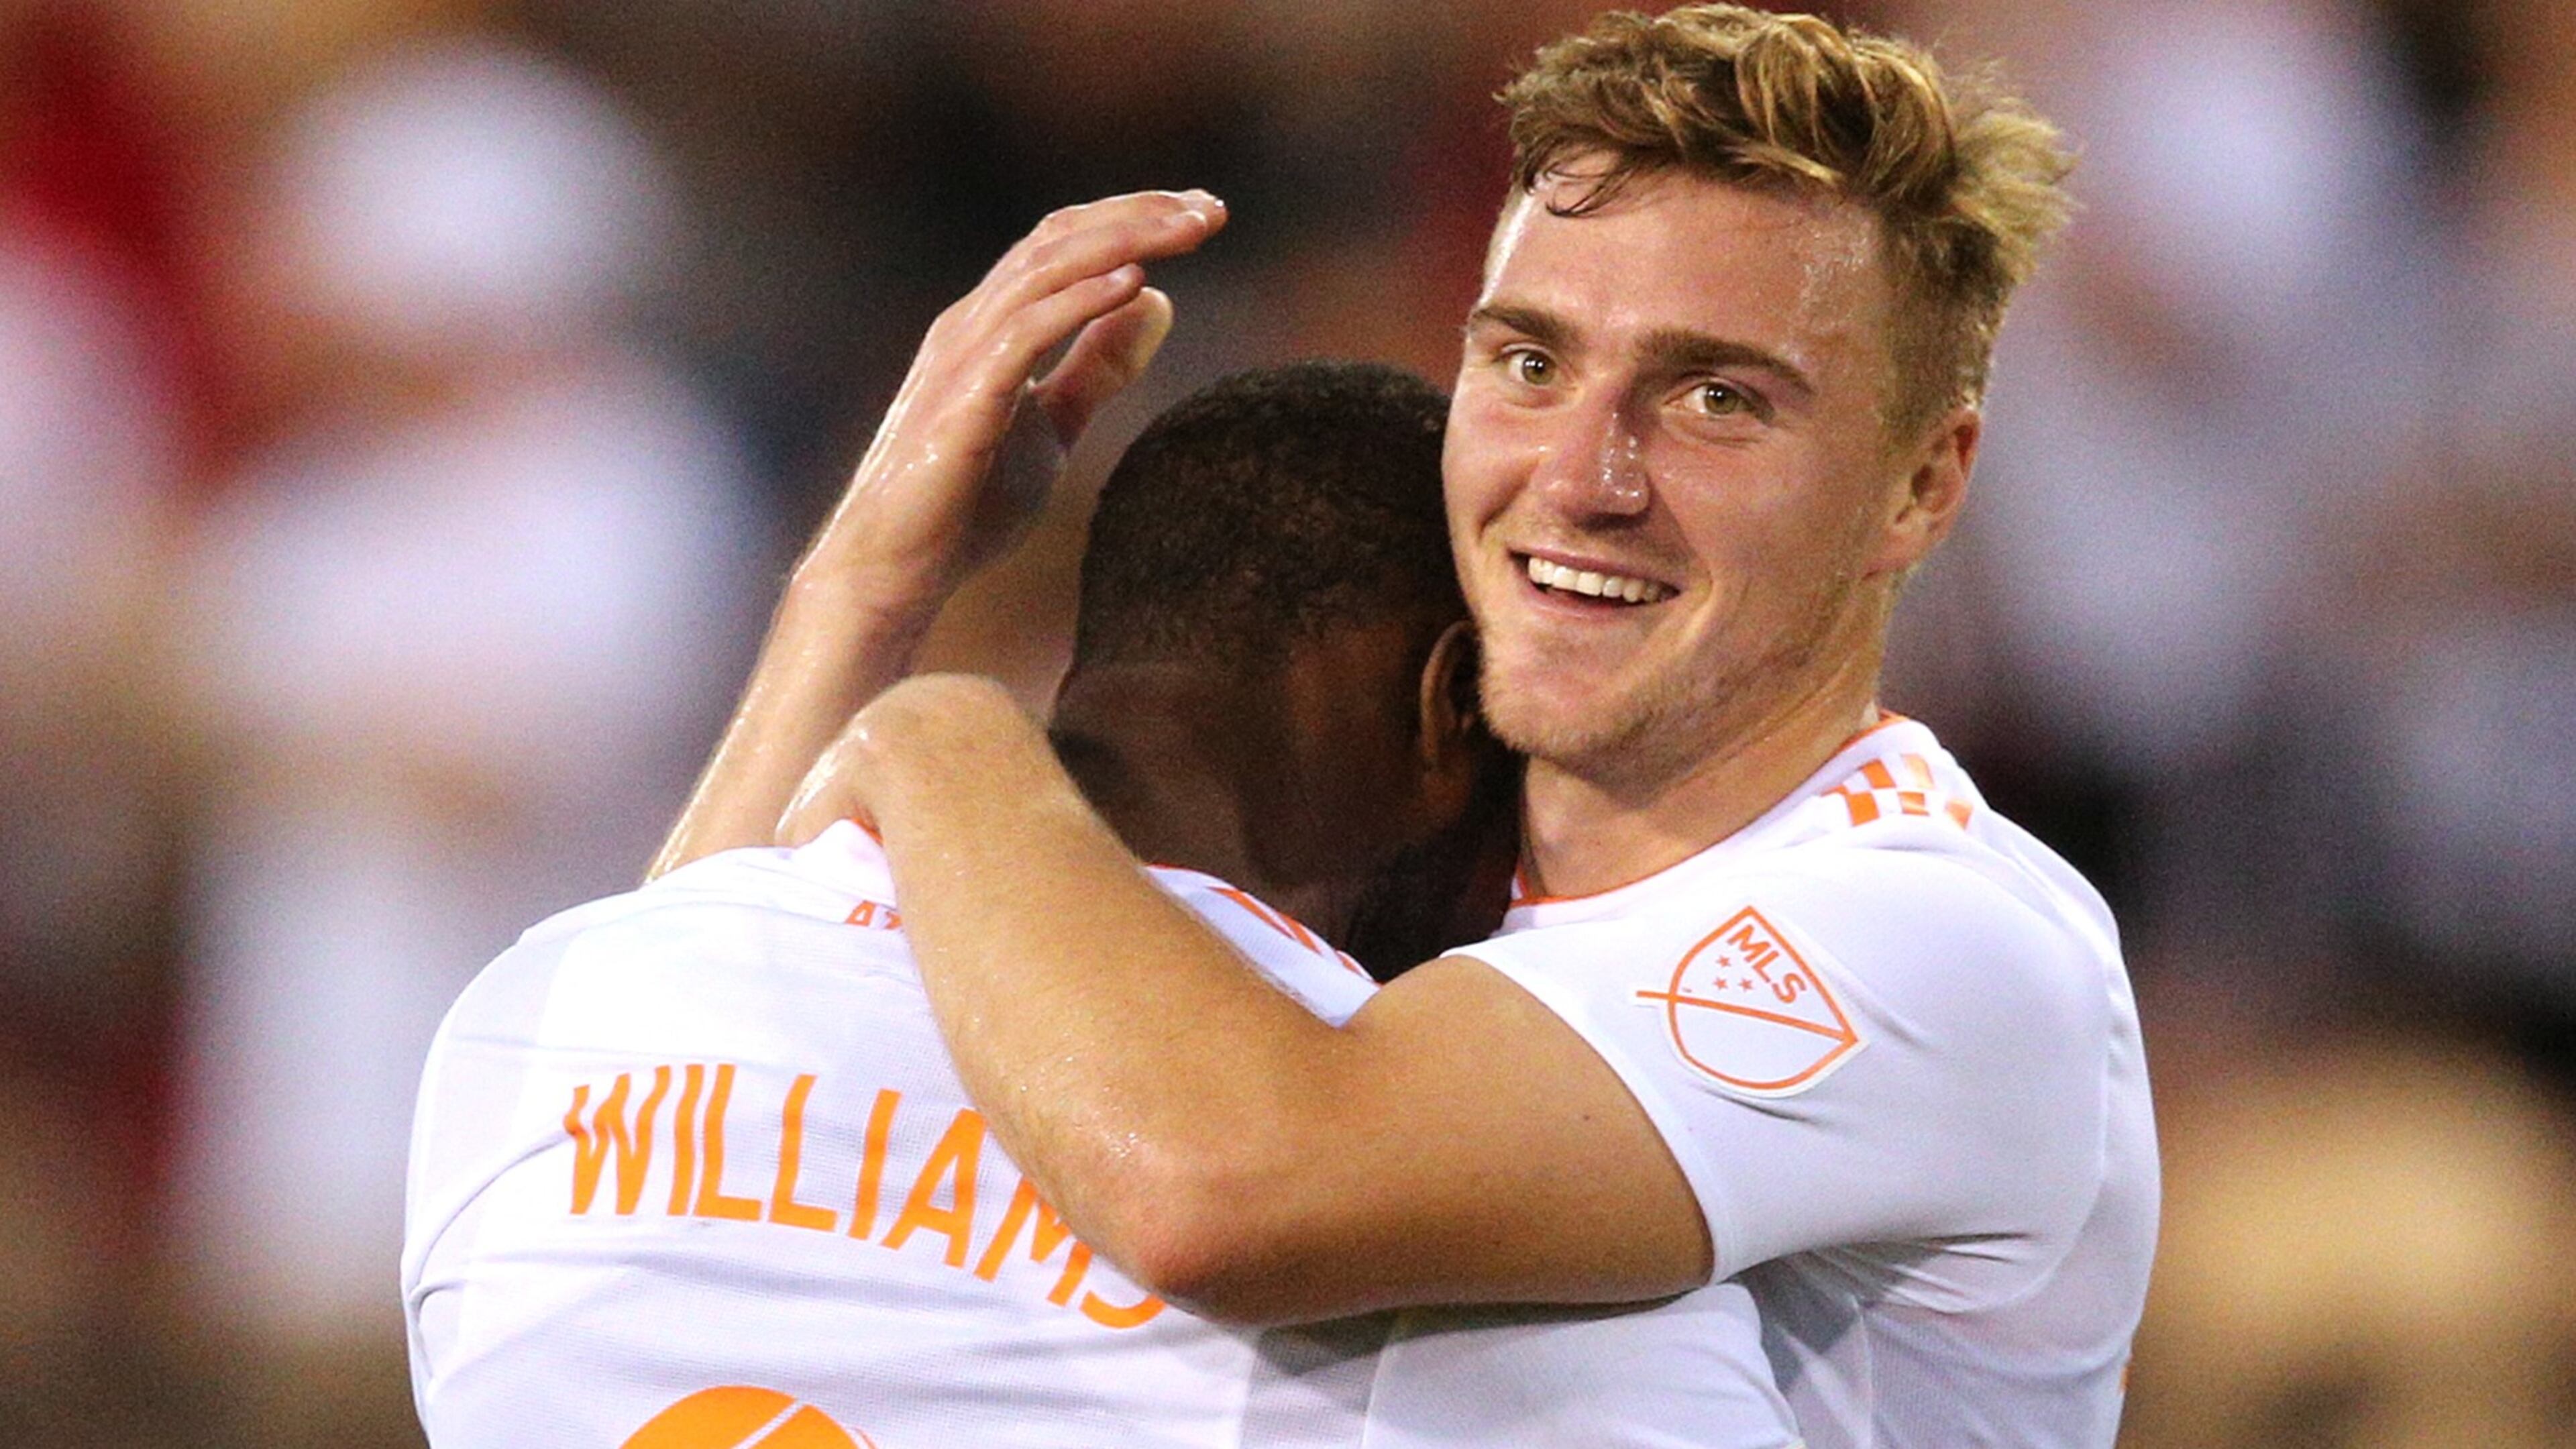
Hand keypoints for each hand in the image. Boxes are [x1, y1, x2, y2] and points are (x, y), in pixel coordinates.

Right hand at [650, 195, 1217, 879]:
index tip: (1204, 215)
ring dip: (1121, 243)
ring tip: (1186, 230)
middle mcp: (972, 324)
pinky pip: (1022, 334)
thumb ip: (1098, 366)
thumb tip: (1159, 301)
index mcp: (993, 324)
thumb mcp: (1053, 425)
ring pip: (1043, 272)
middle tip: (1214, 210)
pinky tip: (1132, 284)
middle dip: (1139, 215)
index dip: (1133, 217)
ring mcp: (961, 359)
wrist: (895, 571)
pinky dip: (1077, 303)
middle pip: (1059, 239)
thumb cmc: (965, 503)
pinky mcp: (961, 403)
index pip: (1066, 241)